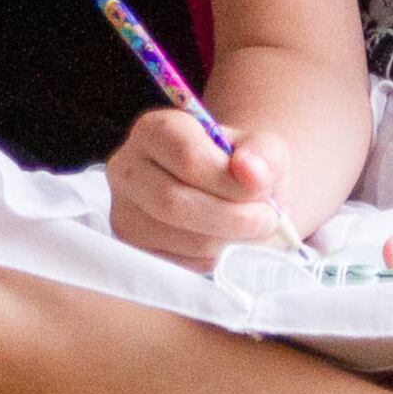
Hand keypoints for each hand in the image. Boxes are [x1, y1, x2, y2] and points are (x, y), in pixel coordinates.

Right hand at [104, 113, 293, 268]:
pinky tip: (227, 242)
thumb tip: (251, 172)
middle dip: (231, 218)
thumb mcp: (263, 148)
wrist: (231, 194)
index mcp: (155, 130)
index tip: (263, 193)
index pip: (186, 157)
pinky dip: (214, 258)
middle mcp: (127, 168)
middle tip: (268, 220)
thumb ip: (263, 154)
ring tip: (253, 230)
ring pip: (178, 238)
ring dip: (228, 241)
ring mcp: (124, 212)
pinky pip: (178, 264)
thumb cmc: (242, 166)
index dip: (228, 182)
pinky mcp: (133, 249)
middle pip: (173, 202)